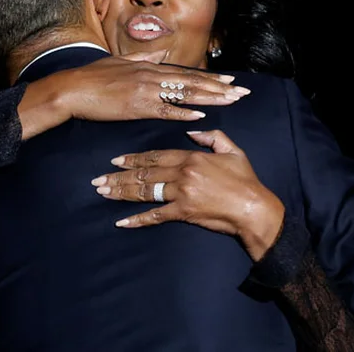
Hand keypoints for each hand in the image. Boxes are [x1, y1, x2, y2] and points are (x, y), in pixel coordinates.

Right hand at [50, 50, 250, 122]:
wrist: (72, 89)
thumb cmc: (92, 77)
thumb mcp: (119, 61)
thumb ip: (143, 59)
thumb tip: (160, 54)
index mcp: (148, 67)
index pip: (185, 73)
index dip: (209, 78)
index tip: (229, 81)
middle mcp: (151, 76)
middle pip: (192, 82)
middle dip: (219, 88)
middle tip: (241, 92)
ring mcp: (145, 91)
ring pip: (184, 94)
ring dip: (209, 98)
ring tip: (230, 101)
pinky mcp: (136, 107)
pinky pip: (165, 110)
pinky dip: (183, 112)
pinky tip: (200, 115)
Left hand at [91, 129, 284, 260]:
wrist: (254, 208)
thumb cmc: (245, 180)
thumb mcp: (232, 150)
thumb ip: (212, 137)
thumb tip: (192, 130)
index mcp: (190, 157)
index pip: (155, 155)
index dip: (133, 158)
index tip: (115, 160)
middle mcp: (181, 174)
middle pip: (144, 173)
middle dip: (119, 176)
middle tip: (98, 180)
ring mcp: (181, 194)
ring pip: (144, 192)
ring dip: (121, 193)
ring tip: (103, 194)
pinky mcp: (183, 213)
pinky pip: (156, 216)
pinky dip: (137, 220)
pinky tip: (122, 222)